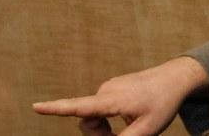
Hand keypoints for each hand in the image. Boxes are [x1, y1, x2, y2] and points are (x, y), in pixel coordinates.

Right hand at [33, 56, 208, 135]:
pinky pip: (100, 110)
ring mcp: (107, 88)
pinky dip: (108, 120)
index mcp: (112, 100)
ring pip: (93, 118)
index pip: (79, 107)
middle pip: (87, 123)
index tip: (35, 106)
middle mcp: (105, 91)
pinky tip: (129, 115)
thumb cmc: (162, 104)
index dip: (55, 109)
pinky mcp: (110, 88)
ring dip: (104, 129)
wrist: (174, 78)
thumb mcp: (147, 131)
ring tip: (129, 125)